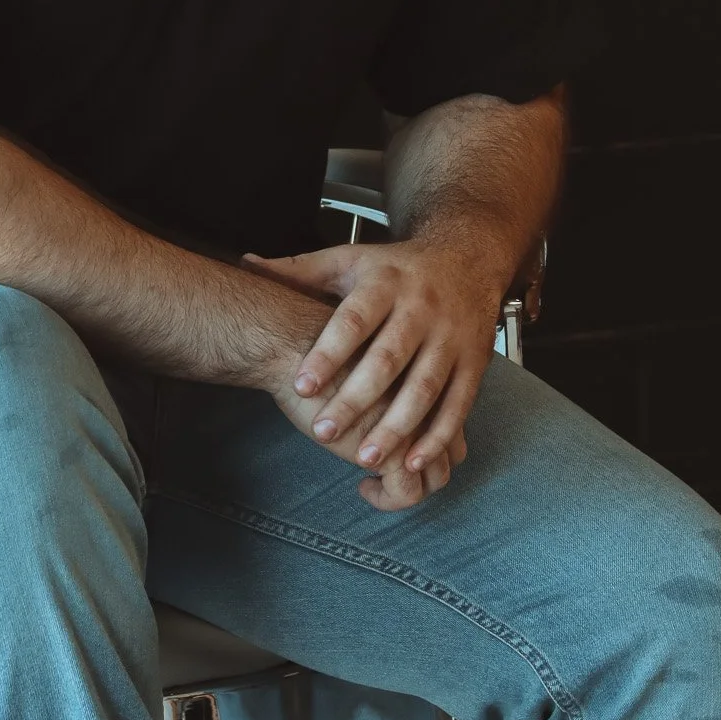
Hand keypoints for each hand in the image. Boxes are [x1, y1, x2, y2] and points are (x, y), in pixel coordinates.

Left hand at [245, 237, 504, 490]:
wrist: (468, 257)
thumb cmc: (395, 268)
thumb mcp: (349, 261)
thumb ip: (299, 270)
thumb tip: (245, 263)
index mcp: (385, 284)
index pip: (354, 320)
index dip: (329, 352)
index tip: (302, 384)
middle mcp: (421, 309)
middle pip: (389, 359)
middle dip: (356, 398)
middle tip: (322, 431)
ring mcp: (451, 338)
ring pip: (425, 386)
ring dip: (397, 425)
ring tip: (364, 457)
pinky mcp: (474, 363)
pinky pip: (458, 403)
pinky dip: (439, 435)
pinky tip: (413, 461)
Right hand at [270, 363, 464, 511]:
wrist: (298, 345)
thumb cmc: (326, 346)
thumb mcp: (371, 354)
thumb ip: (391, 378)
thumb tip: (389, 406)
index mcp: (433, 375)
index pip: (452, 423)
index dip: (432, 444)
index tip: (402, 450)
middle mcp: (436, 403)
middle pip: (451, 453)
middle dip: (424, 471)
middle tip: (390, 474)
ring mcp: (421, 427)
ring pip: (435, 478)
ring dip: (404, 488)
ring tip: (371, 484)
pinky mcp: (397, 450)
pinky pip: (407, 493)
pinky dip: (385, 498)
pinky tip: (362, 487)